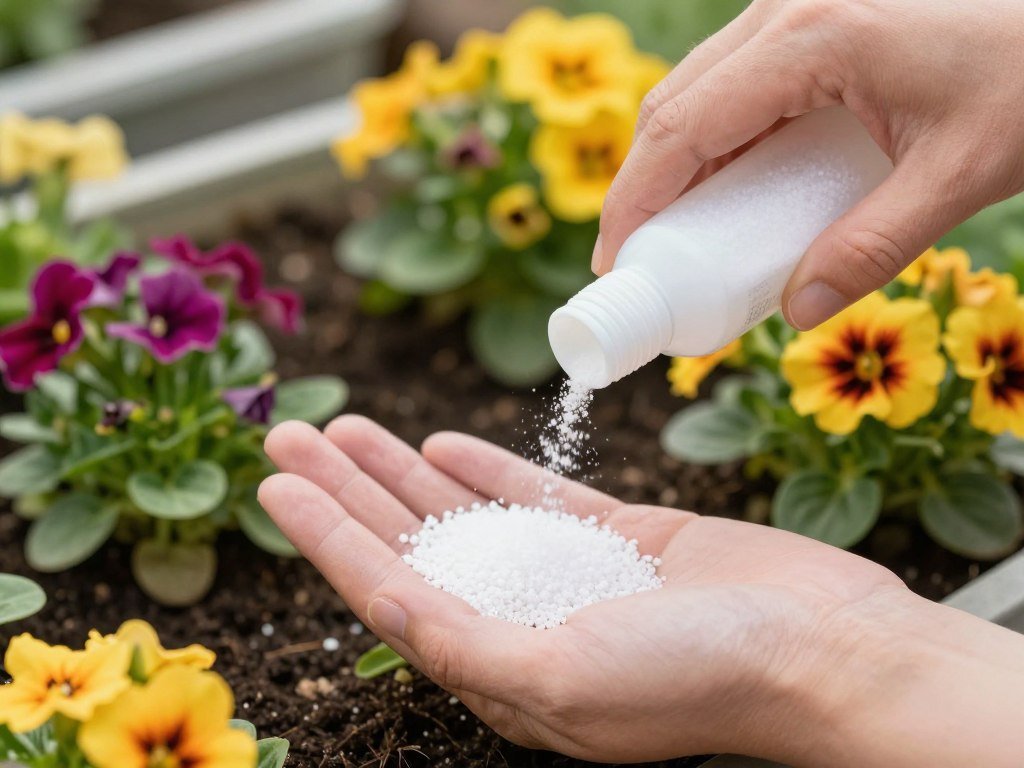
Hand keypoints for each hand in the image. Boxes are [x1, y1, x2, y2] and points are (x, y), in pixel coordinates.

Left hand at [259, 416, 1023, 765]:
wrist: (829, 651)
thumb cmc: (703, 679)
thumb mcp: (564, 679)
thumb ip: (467, 646)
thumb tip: (386, 607)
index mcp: (502, 669)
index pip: (388, 589)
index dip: (325, 535)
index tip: (277, 482)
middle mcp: (527, 624)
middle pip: (414, 545)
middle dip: (348, 488)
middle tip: (293, 429)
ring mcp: (575, 579)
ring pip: (466, 516)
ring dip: (403, 471)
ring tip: (347, 427)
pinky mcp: (623, 541)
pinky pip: (538, 498)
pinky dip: (488, 470)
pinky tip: (442, 444)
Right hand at [596, 0, 1023, 329]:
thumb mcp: (958, 175)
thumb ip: (875, 247)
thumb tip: (799, 311)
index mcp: (812, 38)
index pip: (683, 126)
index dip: (633, 199)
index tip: (612, 260)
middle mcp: (788, 11)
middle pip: (675, 105)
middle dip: (641, 186)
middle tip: (635, 258)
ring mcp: (796, 10)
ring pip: (698, 89)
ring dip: (674, 162)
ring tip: (672, 232)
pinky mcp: (810, 21)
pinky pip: (733, 83)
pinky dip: (713, 139)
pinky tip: (725, 187)